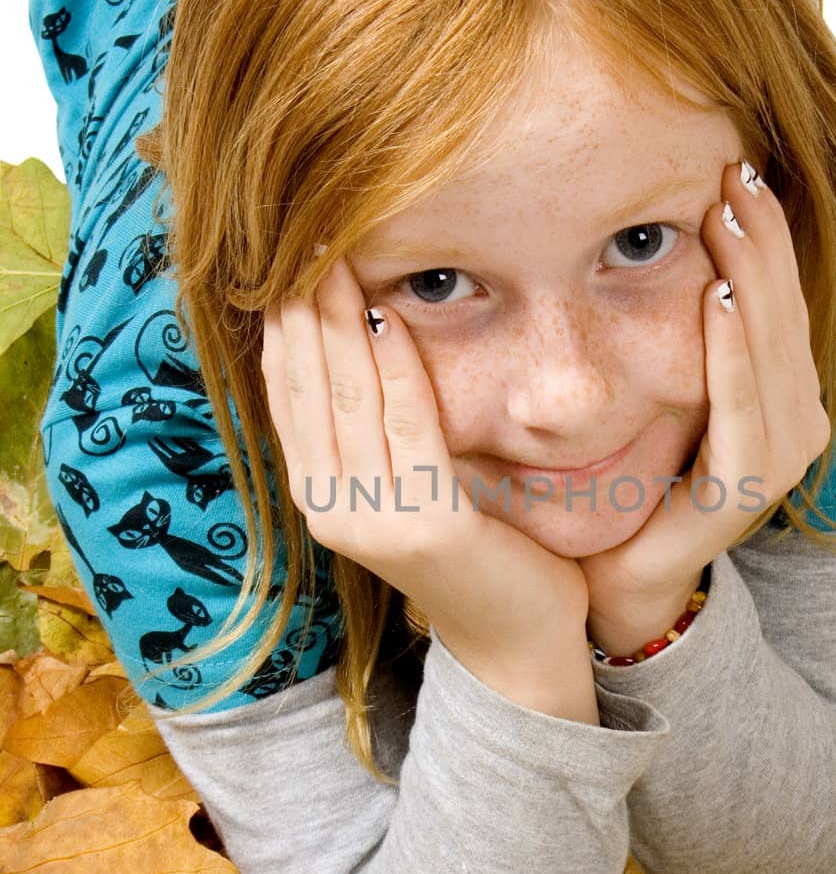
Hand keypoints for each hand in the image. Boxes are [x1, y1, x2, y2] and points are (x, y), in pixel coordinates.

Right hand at [260, 256, 590, 669]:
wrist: (515, 638)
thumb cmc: (472, 549)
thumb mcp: (407, 480)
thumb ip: (378, 426)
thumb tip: (366, 331)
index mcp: (317, 492)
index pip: (285, 390)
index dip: (283, 322)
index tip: (289, 256)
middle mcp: (328, 507)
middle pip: (307, 385)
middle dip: (306, 306)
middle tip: (307, 234)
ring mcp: (371, 519)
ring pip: (347, 397)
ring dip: (341, 321)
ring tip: (337, 257)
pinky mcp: (424, 524)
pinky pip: (407, 426)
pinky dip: (397, 368)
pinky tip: (389, 318)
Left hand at [579, 160, 831, 658]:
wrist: (622, 576)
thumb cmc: (637, 479)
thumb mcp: (664, 391)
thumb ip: (679, 336)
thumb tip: (656, 247)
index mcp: (780, 393)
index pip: (777, 299)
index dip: (765, 234)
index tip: (737, 168)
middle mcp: (796, 419)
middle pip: (781, 310)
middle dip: (761, 237)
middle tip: (733, 170)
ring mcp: (781, 455)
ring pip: (770, 347)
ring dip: (750, 276)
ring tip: (727, 214)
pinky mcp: (747, 487)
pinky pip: (741, 406)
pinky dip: (731, 351)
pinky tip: (717, 299)